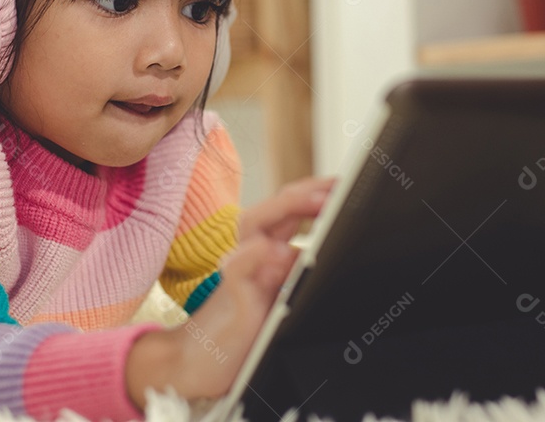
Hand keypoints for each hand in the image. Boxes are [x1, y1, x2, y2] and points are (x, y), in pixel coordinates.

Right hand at [126, 176, 334, 407]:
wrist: (197, 360)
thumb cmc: (243, 328)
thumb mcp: (282, 295)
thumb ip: (299, 270)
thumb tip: (336, 249)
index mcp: (268, 250)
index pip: (293, 208)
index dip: (319, 192)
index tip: (348, 183)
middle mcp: (251, 252)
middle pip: (277, 206)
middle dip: (310, 190)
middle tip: (341, 185)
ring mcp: (239, 270)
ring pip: (254, 223)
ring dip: (288, 207)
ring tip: (319, 201)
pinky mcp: (230, 295)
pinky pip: (238, 266)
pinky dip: (256, 254)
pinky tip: (278, 250)